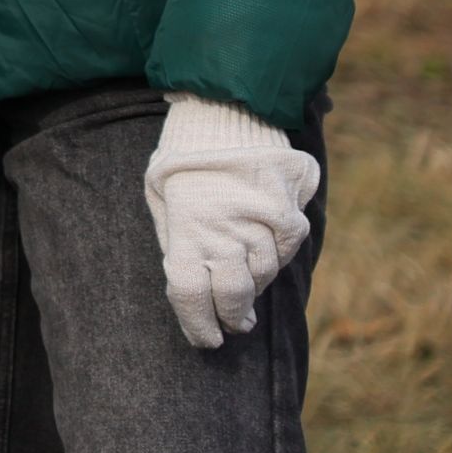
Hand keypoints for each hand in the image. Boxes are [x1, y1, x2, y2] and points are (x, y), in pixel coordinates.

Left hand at [143, 94, 318, 348]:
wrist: (223, 112)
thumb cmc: (184, 162)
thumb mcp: (164, 199)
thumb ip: (180, 242)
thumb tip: (194, 288)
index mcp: (184, 227)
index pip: (189, 292)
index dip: (197, 324)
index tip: (205, 340)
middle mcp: (223, 230)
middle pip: (232, 294)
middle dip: (231, 317)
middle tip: (232, 326)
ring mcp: (258, 223)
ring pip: (261, 275)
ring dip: (253, 288)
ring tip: (245, 293)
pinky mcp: (287, 214)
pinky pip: (285, 250)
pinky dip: (274, 259)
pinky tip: (264, 257)